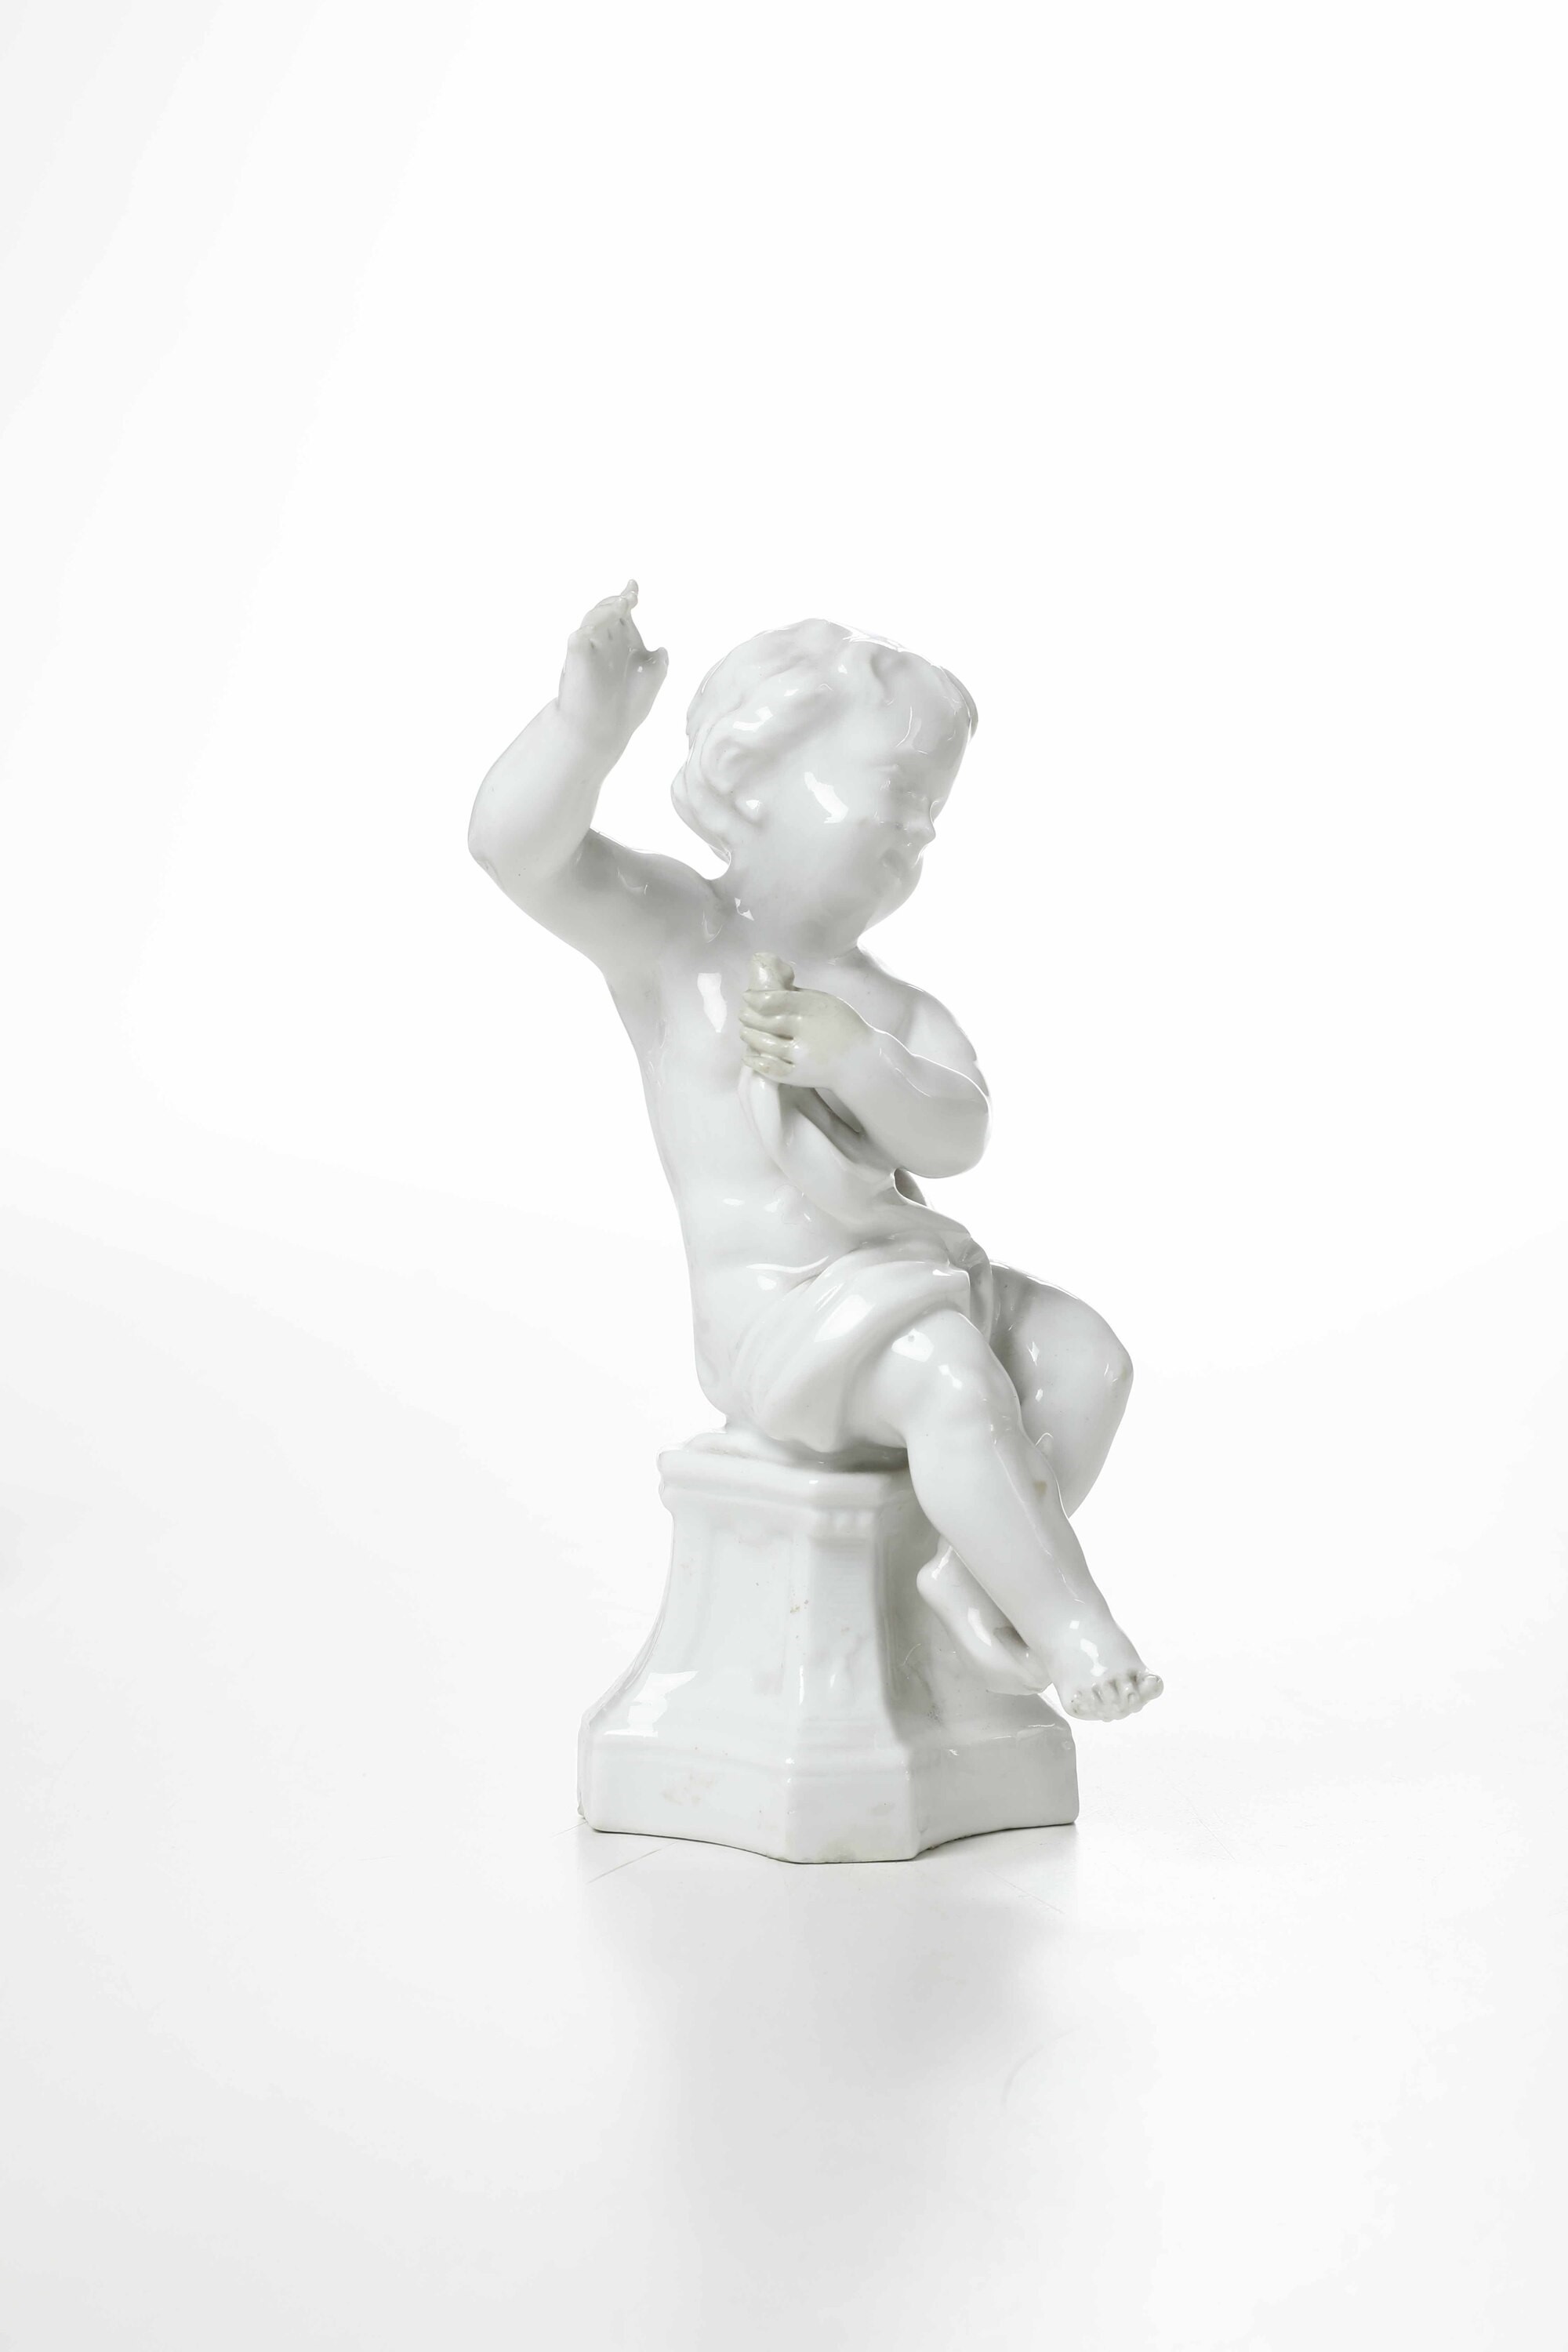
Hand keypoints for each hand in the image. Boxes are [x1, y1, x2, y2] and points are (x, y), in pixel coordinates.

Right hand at [557, 580, 667, 751]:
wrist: (604, 730)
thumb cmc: (626, 708)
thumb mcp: (652, 680)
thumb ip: (659, 662)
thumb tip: (663, 648)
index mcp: (621, 645)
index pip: (623, 615)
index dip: (627, 597)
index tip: (634, 586)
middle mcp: (604, 643)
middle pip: (608, 611)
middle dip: (618, 600)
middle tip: (631, 597)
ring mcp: (589, 649)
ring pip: (594, 617)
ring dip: (608, 608)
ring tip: (624, 604)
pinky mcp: (577, 656)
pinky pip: (581, 633)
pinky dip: (593, 624)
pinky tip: (606, 621)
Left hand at [741, 960, 870, 1086]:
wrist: (861, 1062)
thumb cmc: (843, 1027)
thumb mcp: (827, 1003)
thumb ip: (800, 996)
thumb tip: (771, 985)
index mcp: (814, 1009)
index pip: (777, 1000)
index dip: (756, 998)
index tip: (747, 996)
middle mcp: (806, 1031)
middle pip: (766, 1022)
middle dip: (749, 1016)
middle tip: (743, 1013)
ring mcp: (802, 1055)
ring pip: (765, 1044)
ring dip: (750, 1036)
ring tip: (745, 1031)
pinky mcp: (799, 1075)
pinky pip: (771, 1069)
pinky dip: (756, 1062)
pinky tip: (749, 1056)